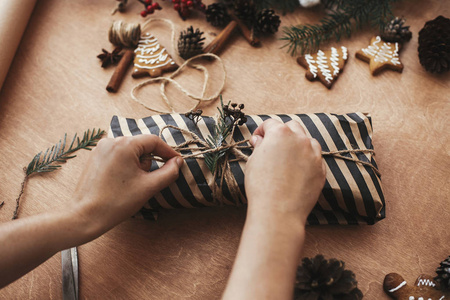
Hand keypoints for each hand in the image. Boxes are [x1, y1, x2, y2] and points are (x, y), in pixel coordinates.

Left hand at [73, 134, 181, 239]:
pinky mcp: (95, 157)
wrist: (85, 216)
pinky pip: (118, 156)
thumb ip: (168, 172)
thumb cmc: (117, 202)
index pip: (154, 141)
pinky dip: (126, 166)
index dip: (168, 152)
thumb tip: (177, 162)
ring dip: (137, 165)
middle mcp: (111, 141)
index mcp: (125, 144)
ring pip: (130, 152)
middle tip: (148, 181)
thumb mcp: (149, 187)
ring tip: (132, 184)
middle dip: (149, 162)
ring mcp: (101, 148)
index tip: (177, 163)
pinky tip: (122, 183)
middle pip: (141, 146)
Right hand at [223, 120, 325, 299]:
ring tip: (287, 158)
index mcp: (280, 133)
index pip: (271, 123)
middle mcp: (300, 139)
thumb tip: (259, 140)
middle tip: (272, 145)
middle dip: (282, 132)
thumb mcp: (253, 162)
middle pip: (293, 126)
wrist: (278, 211)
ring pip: (307, 140)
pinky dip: (307, 159)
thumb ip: (259, 147)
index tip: (257, 139)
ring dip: (297, 144)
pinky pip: (315, 158)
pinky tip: (297, 170)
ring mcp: (313, 154)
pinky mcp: (321, 169)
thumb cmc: (261, 186)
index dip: (261, 130)